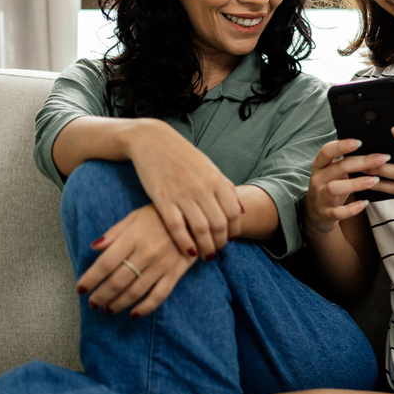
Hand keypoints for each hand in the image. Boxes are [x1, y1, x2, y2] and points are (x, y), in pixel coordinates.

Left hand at [78, 204, 197, 317]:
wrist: (195, 217)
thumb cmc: (160, 216)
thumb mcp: (135, 216)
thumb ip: (114, 233)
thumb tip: (93, 247)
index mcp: (132, 237)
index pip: (105, 263)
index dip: (90, 278)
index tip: (81, 288)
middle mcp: (146, 253)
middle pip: (117, 281)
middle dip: (101, 295)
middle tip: (92, 303)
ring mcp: (161, 265)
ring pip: (135, 291)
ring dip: (118, 303)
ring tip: (107, 309)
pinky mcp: (175, 273)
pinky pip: (159, 295)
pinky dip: (145, 308)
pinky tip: (134, 314)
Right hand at [128, 120, 242, 258]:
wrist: (151, 140)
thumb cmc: (182, 156)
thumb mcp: (209, 167)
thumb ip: (225, 187)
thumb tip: (241, 209)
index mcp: (216, 179)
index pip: (234, 213)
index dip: (234, 230)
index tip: (230, 239)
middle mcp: (202, 188)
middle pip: (219, 224)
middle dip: (220, 242)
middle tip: (216, 250)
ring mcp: (182, 194)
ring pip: (201, 229)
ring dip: (205, 247)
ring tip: (205, 254)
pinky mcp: (162, 199)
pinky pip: (177, 227)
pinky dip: (185, 242)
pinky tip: (188, 251)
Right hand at [304, 138, 388, 234]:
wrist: (315, 213)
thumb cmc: (330, 186)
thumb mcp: (333, 172)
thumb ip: (346, 162)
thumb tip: (372, 150)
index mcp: (320, 165)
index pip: (327, 151)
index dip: (342, 145)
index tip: (360, 142)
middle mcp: (318, 179)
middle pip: (339, 167)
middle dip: (362, 162)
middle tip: (382, 158)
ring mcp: (320, 197)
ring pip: (335, 188)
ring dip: (356, 183)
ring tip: (375, 180)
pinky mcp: (326, 213)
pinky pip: (338, 212)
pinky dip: (352, 208)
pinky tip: (365, 203)